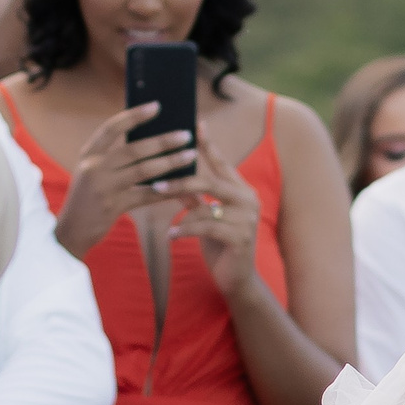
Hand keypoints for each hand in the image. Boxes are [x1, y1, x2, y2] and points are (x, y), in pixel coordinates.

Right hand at [54, 102, 198, 251]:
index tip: (157, 106)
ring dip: (170, 162)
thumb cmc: (89, 196)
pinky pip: (147, 195)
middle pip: (134, 149)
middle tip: (186, 135)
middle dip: (163, 141)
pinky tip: (184, 185)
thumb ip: (112, 156)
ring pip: (144, 171)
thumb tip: (152, 140)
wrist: (72, 230)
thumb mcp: (92, 171)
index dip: (134, 116)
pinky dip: (167, 189)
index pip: (112, 127)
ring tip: (190, 155)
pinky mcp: (113, 206)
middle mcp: (94, 167)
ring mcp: (103, 187)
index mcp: (88, 154)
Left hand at [163, 134, 264, 300]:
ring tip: (168, 225)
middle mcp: (247, 200)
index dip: (208, 144)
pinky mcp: (240, 238)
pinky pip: (206, 229)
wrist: (237, 279)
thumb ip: (195, 197)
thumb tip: (174, 177)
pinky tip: (172, 237)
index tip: (194, 125)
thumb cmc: (219, 244)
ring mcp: (246, 219)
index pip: (222, 163)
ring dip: (182, 216)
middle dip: (182, 181)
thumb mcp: (207, 216)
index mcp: (240, 190)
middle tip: (157, 184)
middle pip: (211, 181)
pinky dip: (186, 231)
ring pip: (206, 208)